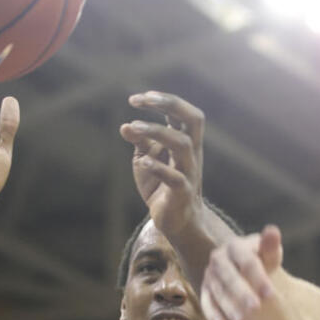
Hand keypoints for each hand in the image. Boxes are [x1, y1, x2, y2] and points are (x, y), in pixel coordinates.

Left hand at [119, 91, 203, 235]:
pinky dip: (158, 167)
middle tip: (142, 99)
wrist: (175, 221)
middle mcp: (192, 153)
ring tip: (134, 127)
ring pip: (183, 144)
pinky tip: (142, 162)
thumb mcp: (146, 159)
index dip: (163, 100)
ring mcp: (190, 172)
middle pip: (194, 119)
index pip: (182, 113)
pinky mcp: (183, 194)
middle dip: (170, 104)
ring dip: (157, 131)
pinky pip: (176, 178)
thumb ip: (139, 142)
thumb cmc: (161, 185)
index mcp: (185, 141)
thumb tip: (125, 126)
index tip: (136, 99)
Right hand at [201, 225, 282, 319]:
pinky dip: (213, 315)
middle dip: (242, 294)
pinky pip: (206, 302)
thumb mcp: (269, 255)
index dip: (259, 278)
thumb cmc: (263, 260)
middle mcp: (219, 258)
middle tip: (256, 309)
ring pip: (218, 292)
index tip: (271, 295)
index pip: (247, 261)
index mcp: (235, 246)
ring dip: (229, 308)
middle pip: (230, 277)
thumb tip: (272, 230)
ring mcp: (210, 275)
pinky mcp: (205, 290)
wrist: (248, 269)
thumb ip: (270, 247)